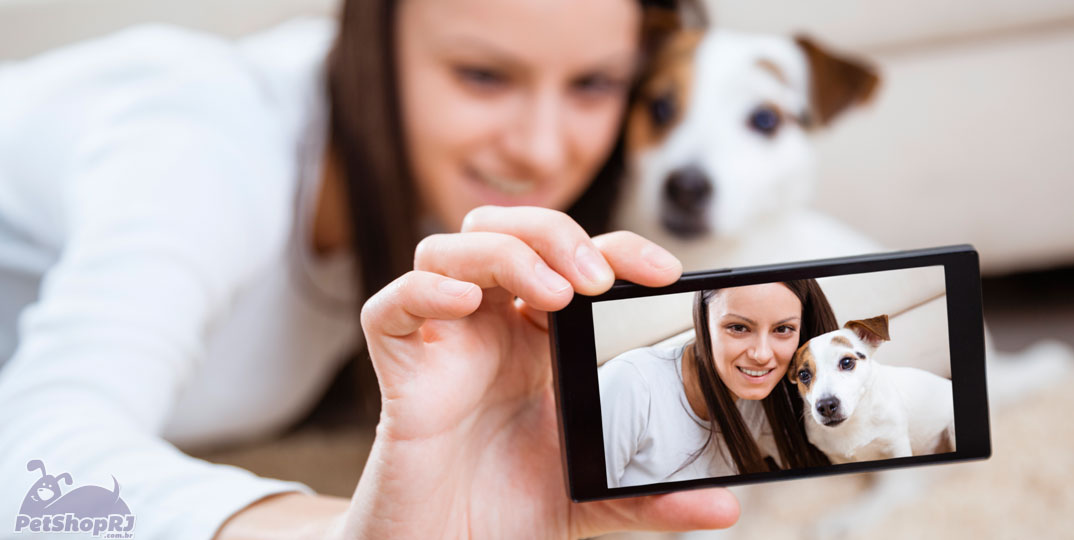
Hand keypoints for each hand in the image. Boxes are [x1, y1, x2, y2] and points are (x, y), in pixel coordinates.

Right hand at [343, 206, 738, 538]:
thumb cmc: (505, 514)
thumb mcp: (591, 500)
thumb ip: (650, 497)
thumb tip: (722, 508)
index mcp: (537, 343)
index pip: (571, 261)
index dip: (616, 250)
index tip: (663, 272)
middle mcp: (489, 331)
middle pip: (505, 231)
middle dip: (553, 232)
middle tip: (594, 278)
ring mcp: (443, 346)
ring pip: (447, 250)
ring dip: (503, 253)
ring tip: (551, 294)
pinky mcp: (400, 373)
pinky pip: (389, 309)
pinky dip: (423, 292)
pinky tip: (463, 304)